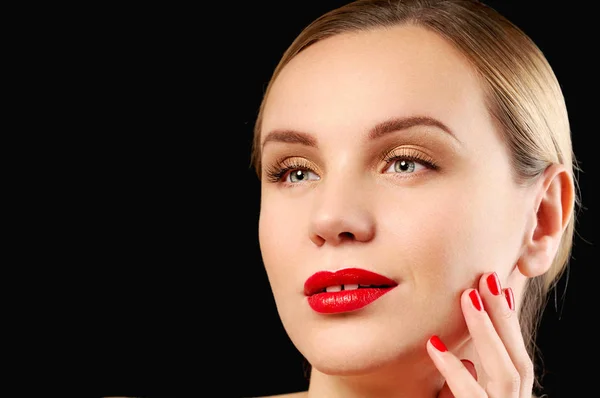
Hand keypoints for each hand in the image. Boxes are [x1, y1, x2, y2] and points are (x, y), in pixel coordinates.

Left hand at [427, 272, 533, 396]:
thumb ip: (463, 379)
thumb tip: (452, 349)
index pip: (517, 358)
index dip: (509, 323)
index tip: (500, 286)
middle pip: (518, 360)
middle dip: (503, 317)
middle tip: (487, 276)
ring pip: (505, 373)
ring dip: (487, 332)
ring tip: (468, 297)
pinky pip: (471, 396)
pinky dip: (454, 370)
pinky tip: (433, 344)